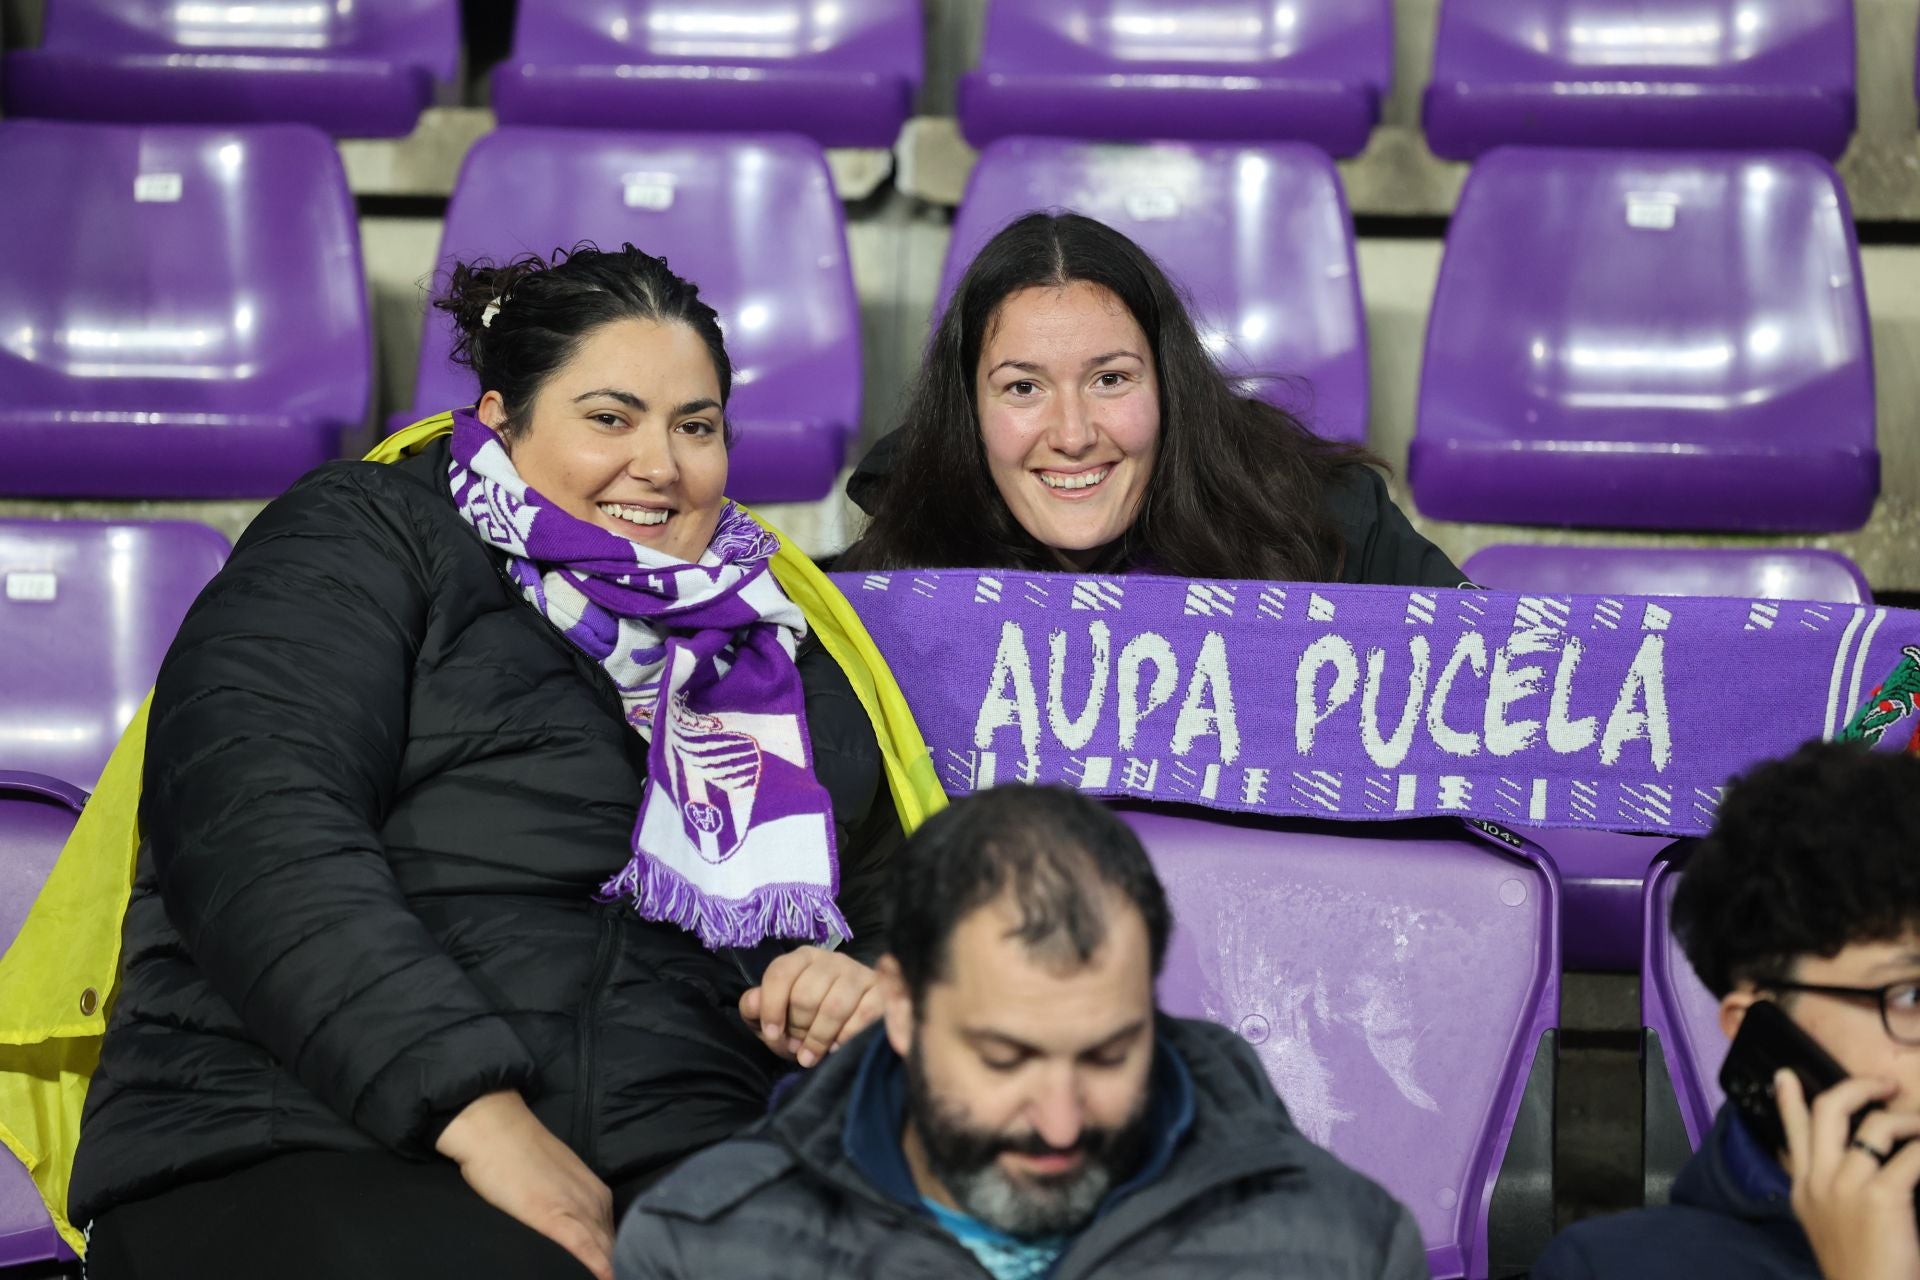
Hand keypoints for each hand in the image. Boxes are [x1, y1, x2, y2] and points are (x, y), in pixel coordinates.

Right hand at [435, 1090, 614, 1279]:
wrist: (494, 1129)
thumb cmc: (518, 1154)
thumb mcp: (555, 1182)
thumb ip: (569, 1205)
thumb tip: (570, 1231)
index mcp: (597, 1193)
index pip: (615, 1237)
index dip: (617, 1260)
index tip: (624, 1274)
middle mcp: (595, 1200)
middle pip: (614, 1246)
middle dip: (618, 1267)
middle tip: (628, 1277)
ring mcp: (577, 1207)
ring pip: (604, 1249)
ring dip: (611, 1269)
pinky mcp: (554, 1215)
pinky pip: (583, 1246)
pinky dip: (597, 1265)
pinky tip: (606, 1279)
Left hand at [739, 946, 884, 1067]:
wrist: (848, 1028)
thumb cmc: (806, 1021)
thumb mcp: (774, 1017)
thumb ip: (755, 1009)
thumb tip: (753, 1001)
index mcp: (802, 958)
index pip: (780, 973)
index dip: (772, 1007)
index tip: (773, 1034)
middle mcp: (831, 959)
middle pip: (806, 995)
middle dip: (798, 1029)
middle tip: (797, 1048)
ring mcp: (858, 973)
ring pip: (833, 1007)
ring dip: (819, 1038)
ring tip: (812, 1056)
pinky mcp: (880, 992)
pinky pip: (862, 1017)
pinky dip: (845, 1038)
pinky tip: (838, 1047)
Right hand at [1777, 1070, 1919, 1279]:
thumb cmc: (1859, 1270)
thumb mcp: (1826, 1228)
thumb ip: (1828, 1193)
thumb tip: (1848, 1163)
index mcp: (1803, 1188)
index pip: (1793, 1131)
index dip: (1789, 1100)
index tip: (1786, 1076)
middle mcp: (1819, 1180)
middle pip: (1828, 1111)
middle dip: (1858, 1088)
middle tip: (1885, 1086)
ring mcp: (1847, 1186)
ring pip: (1874, 1125)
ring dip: (1907, 1118)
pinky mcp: (1882, 1197)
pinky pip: (1910, 1156)